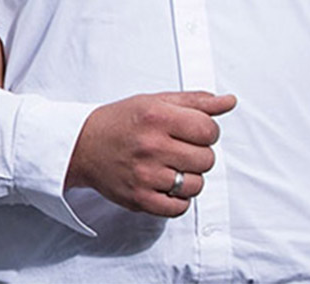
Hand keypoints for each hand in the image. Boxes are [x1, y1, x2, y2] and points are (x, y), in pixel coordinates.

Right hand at [65, 91, 236, 216]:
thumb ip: (195, 102)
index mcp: (157, 116)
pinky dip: (177, 199)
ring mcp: (145, 175)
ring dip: (189, 178)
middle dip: (198, 154)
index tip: (192, 132)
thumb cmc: (121, 122)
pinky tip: (165, 184)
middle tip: (178, 150)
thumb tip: (228, 102)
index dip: (207, 132)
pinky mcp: (139, 199)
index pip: (209, 130)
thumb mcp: (155, 102)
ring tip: (170, 167)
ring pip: (196, 185)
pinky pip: (179, 207)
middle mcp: (151, 145)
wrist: (81, 145)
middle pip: (207, 159)